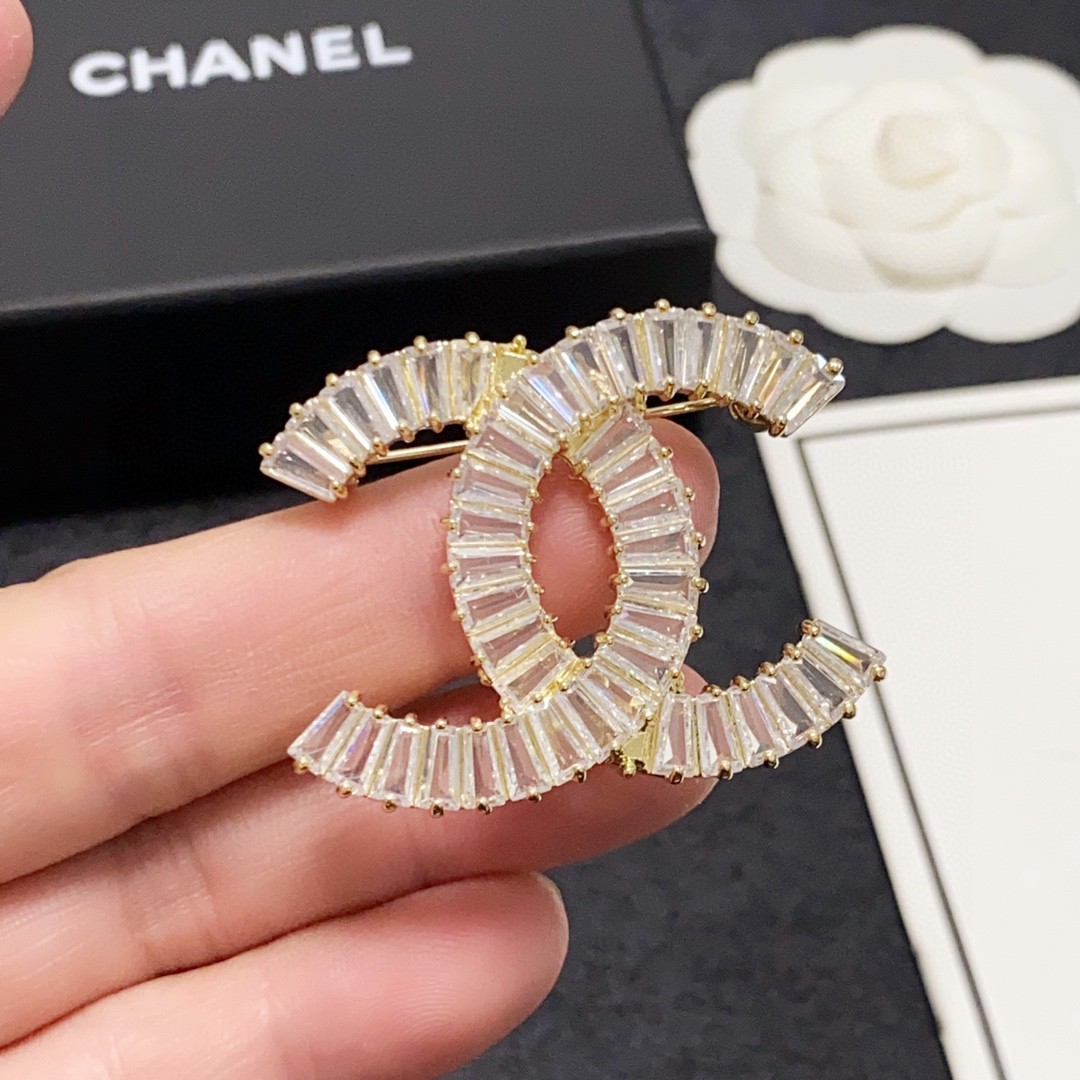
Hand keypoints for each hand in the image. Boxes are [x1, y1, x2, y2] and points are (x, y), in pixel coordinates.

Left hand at [0, 416, 719, 1078]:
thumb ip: (65, 666)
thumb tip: (220, 419)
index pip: (129, 640)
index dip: (351, 563)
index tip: (529, 483)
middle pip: (238, 752)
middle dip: (466, 666)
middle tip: (643, 582)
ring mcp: (12, 1020)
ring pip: (263, 904)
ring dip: (469, 836)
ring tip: (635, 762)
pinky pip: (219, 1068)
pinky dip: (362, 1012)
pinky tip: (498, 939)